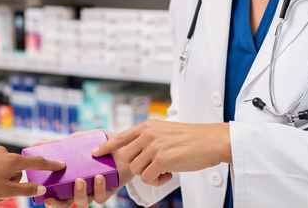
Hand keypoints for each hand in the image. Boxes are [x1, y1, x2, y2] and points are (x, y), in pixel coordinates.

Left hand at [0, 145, 64, 203]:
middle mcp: (4, 152)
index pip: (37, 162)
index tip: (61, 164)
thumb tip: (41, 188)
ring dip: (0, 179)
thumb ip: (26, 190)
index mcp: (13, 160)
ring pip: (3, 168)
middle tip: (1, 193)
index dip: (50, 165)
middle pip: (17, 170)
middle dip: (12, 182)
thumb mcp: (6, 191)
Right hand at [44, 130, 132, 207]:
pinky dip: (98, 188)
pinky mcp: (109, 190)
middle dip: (58, 204)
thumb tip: (34, 145)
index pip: (57, 193)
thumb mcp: (77, 140)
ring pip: (83, 202)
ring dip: (79, 193)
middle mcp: (81, 187)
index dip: (49, 198)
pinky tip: (98, 177)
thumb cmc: (99, 142)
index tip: (43, 196)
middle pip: (66, 203)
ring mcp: (94, 190)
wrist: (124, 142)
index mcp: (70, 178)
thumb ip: (58, 144)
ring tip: (80, 180)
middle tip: (52, 199)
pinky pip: (101, 196)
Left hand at [91, 120, 231, 186]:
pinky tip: (170, 174)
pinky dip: (158, 181)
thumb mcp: (166, 131)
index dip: (107, 146)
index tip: (95, 152)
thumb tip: (134, 152)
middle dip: (139, 166)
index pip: (121, 136)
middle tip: (157, 166)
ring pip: (137, 170)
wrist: (212, 141)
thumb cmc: (192, 139)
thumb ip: (149, 138)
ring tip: (166, 169)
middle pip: (127, 158)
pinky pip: (148, 178)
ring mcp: (153, 146)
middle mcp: (148, 134)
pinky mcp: (161, 159)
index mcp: (148, 126)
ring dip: (150, 174)